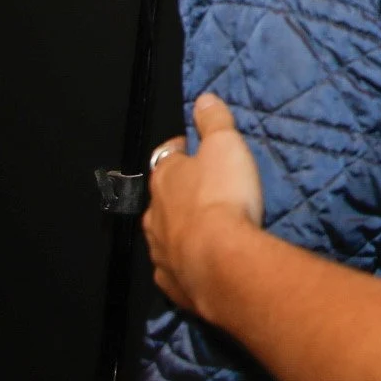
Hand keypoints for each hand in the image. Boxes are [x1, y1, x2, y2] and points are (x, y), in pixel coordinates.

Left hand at [143, 92, 264, 315]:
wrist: (220, 260)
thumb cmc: (223, 196)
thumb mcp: (225, 145)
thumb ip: (214, 121)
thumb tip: (203, 98)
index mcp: (165, 178)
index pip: (167, 157)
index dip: (182, 151)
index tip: (195, 149)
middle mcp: (154, 215)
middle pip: (162, 198)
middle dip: (179, 194)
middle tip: (204, 191)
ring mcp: (160, 251)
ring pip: (164, 235)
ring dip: (180, 229)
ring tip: (205, 229)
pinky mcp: (171, 282)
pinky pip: (173, 269)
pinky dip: (183, 263)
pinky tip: (198, 264)